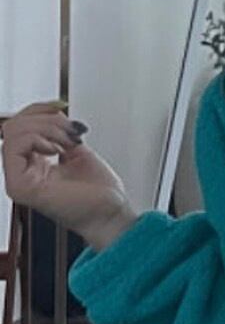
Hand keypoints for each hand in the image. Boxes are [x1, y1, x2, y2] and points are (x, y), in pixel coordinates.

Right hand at [1, 102, 135, 242]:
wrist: (111, 215)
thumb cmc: (100, 193)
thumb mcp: (77, 150)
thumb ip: (59, 131)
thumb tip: (53, 110)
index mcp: (33, 164)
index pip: (19, 126)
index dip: (39, 110)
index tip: (62, 108)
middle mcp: (22, 172)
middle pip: (13, 126)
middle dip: (46, 119)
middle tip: (71, 132)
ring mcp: (18, 181)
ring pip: (13, 132)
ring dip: (46, 129)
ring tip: (68, 143)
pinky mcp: (20, 187)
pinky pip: (14, 147)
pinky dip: (38, 139)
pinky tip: (57, 151)